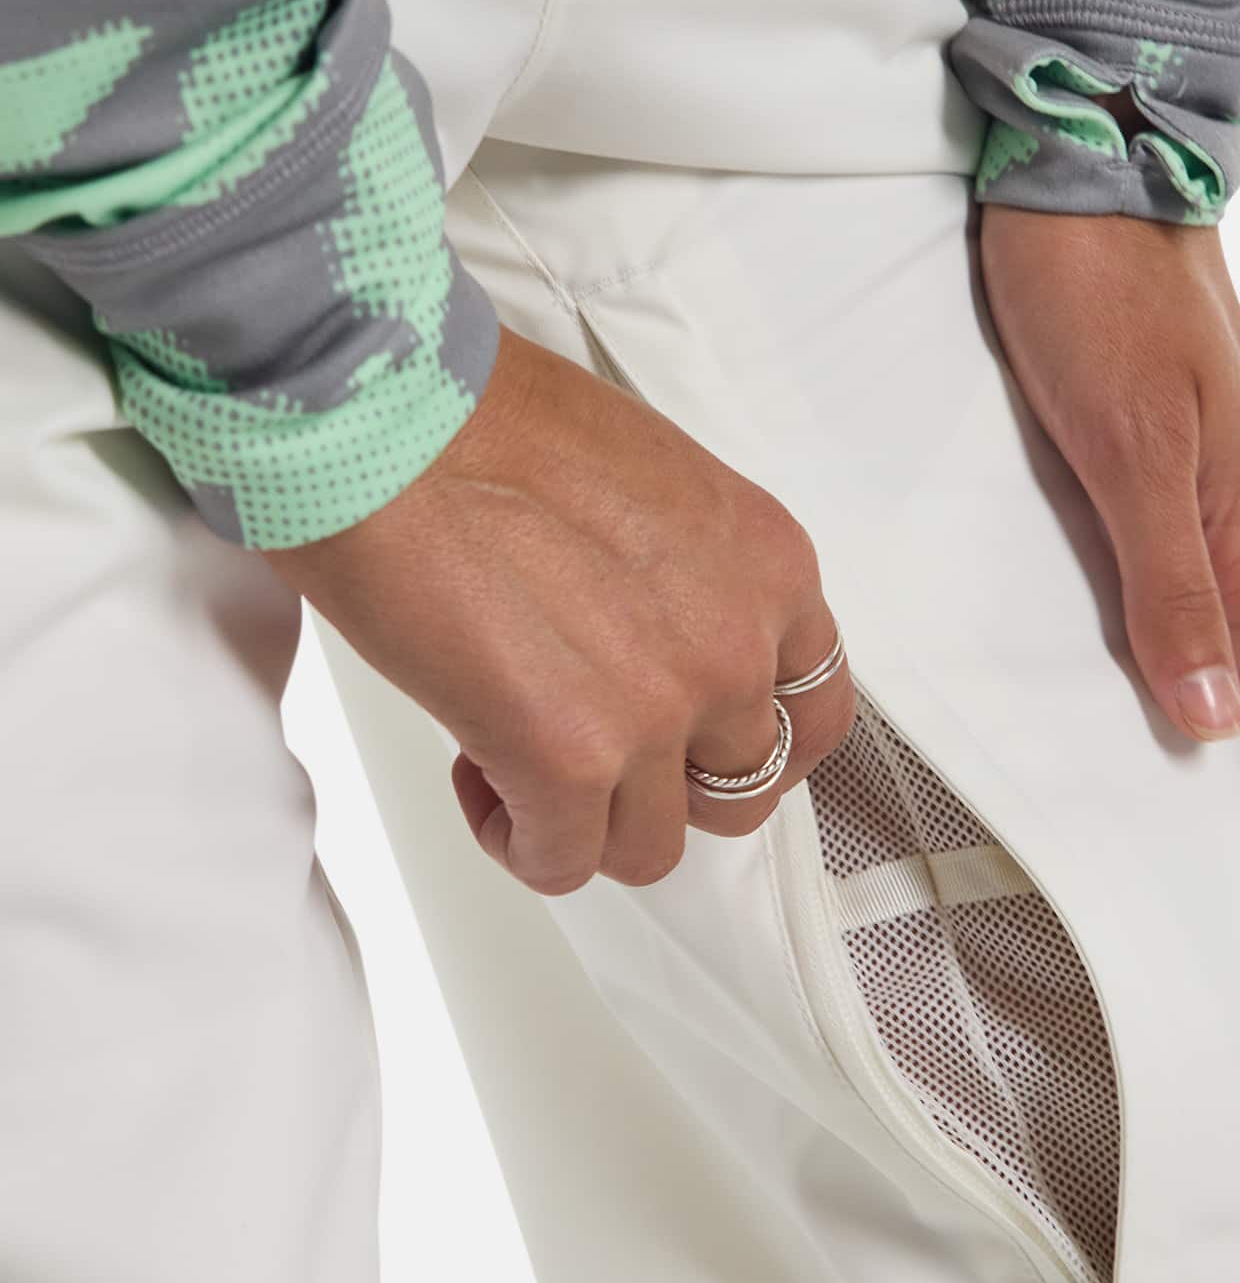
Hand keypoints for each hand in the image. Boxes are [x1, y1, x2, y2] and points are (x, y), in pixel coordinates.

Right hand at [265, 329, 854, 892]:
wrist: (383, 421)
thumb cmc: (478, 420)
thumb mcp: (645, 478)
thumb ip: (678, 569)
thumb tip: (645, 622)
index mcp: (766, 566)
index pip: (813, 705)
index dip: (748, 743)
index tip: (698, 747)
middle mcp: (733, 646)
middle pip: (740, 789)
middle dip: (665, 786)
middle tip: (600, 753)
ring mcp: (660, 712)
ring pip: (653, 844)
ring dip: (587, 820)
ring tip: (519, 759)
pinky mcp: (570, 762)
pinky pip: (564, 862)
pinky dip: (519, 841)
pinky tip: (479, 780)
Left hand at [978, 203, 1239, 944]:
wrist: (1088, 164)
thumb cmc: (1100, 295)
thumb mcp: (1127, 448)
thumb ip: (1168, 584)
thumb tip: (1211, 723)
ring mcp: (1217, 491)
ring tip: (1232, 827)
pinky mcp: (1173, 462)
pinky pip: (1208, 594)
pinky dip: (1213, 669)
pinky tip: (1178, 689)